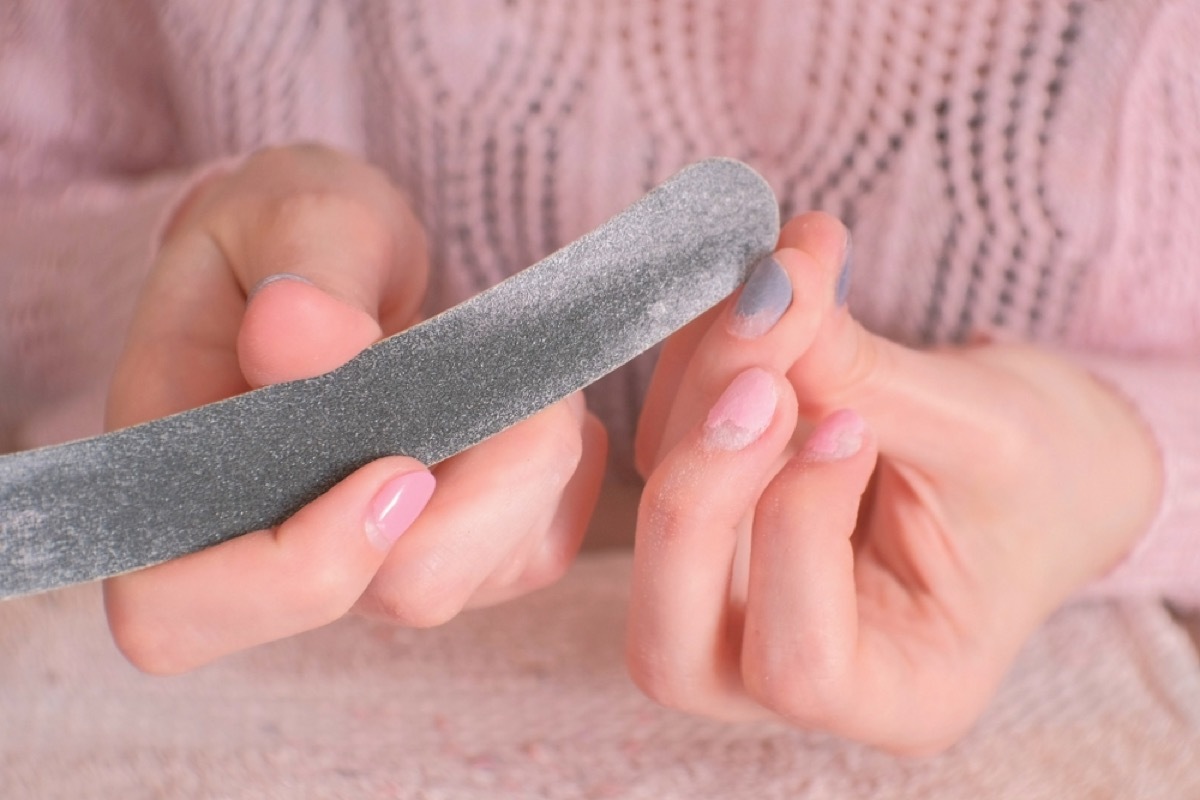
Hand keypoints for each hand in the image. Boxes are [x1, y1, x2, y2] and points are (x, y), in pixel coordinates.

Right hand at [105, 143, 606, 673]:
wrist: (341, 260)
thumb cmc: (291, 237)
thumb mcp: (284, 213)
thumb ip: (298, 269)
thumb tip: (299, 336)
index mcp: (178, 480)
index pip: (182, 610)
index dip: (298, 569)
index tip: (400, 466)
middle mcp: (268, 552)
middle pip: (388, 597)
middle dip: (478, 484)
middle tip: (494, 369)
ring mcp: (370, 566)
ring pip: (481, 574)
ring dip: (527, 460)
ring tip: (506, 362)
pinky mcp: (457, 558)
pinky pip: (533, 553)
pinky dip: (556, 474)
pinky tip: (527, 402)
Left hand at [627, 212, 1161, 753]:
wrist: (1043, 452)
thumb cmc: (1044, 470)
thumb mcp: (987, 433)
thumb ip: (869, 380)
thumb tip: (767, 293)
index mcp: (897, 695)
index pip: (800, 668)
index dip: (796, 534)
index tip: (847, 422)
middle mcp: (796, 671)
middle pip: (673, 640)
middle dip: (700, 488)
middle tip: (759, 361)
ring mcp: (740, 603)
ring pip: (656, 535)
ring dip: (693, 398)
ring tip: (773, 290)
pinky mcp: (716, 526)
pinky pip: (664, 458)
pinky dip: (681, 379)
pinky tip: (745, 301)